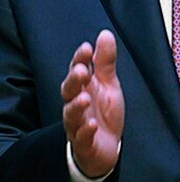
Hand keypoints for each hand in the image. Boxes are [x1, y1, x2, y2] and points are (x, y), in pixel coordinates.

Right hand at [61, 30, 122, 179]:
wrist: (105, 147)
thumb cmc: (103, 113)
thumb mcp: (109, 84)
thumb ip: (105, 62)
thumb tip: (104, 34)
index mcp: (83, 89)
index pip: (77, 71)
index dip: (80, 60)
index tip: (86, 48)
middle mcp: (76, 105)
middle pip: (68, 91)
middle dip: (74, 80)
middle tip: (82, 71)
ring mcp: (78, 124)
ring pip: (71, 114)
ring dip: (76, 106)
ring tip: (85, 98)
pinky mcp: (84, 143)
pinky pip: (82, 137)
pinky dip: (86, 130)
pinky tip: (93, 124)